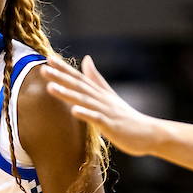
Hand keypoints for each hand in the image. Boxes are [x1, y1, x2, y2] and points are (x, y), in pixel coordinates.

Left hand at [44, 55, 159, 156]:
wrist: (148, 133)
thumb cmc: (127, 117)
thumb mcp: (109, 95)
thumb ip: (96, 79)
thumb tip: (86, 59)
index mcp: (99, 93)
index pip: (79, 78)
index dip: (64, 69)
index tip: (48, 59)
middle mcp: (101, 99)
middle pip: (78, 86)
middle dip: (60, 77)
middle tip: (43, 68)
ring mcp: (106, 112)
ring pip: (84, 101)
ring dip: (68, 94)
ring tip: (51, 87)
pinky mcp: (112, 126)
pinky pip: (97, 119)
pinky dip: (86, 114)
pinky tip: (74, 110)